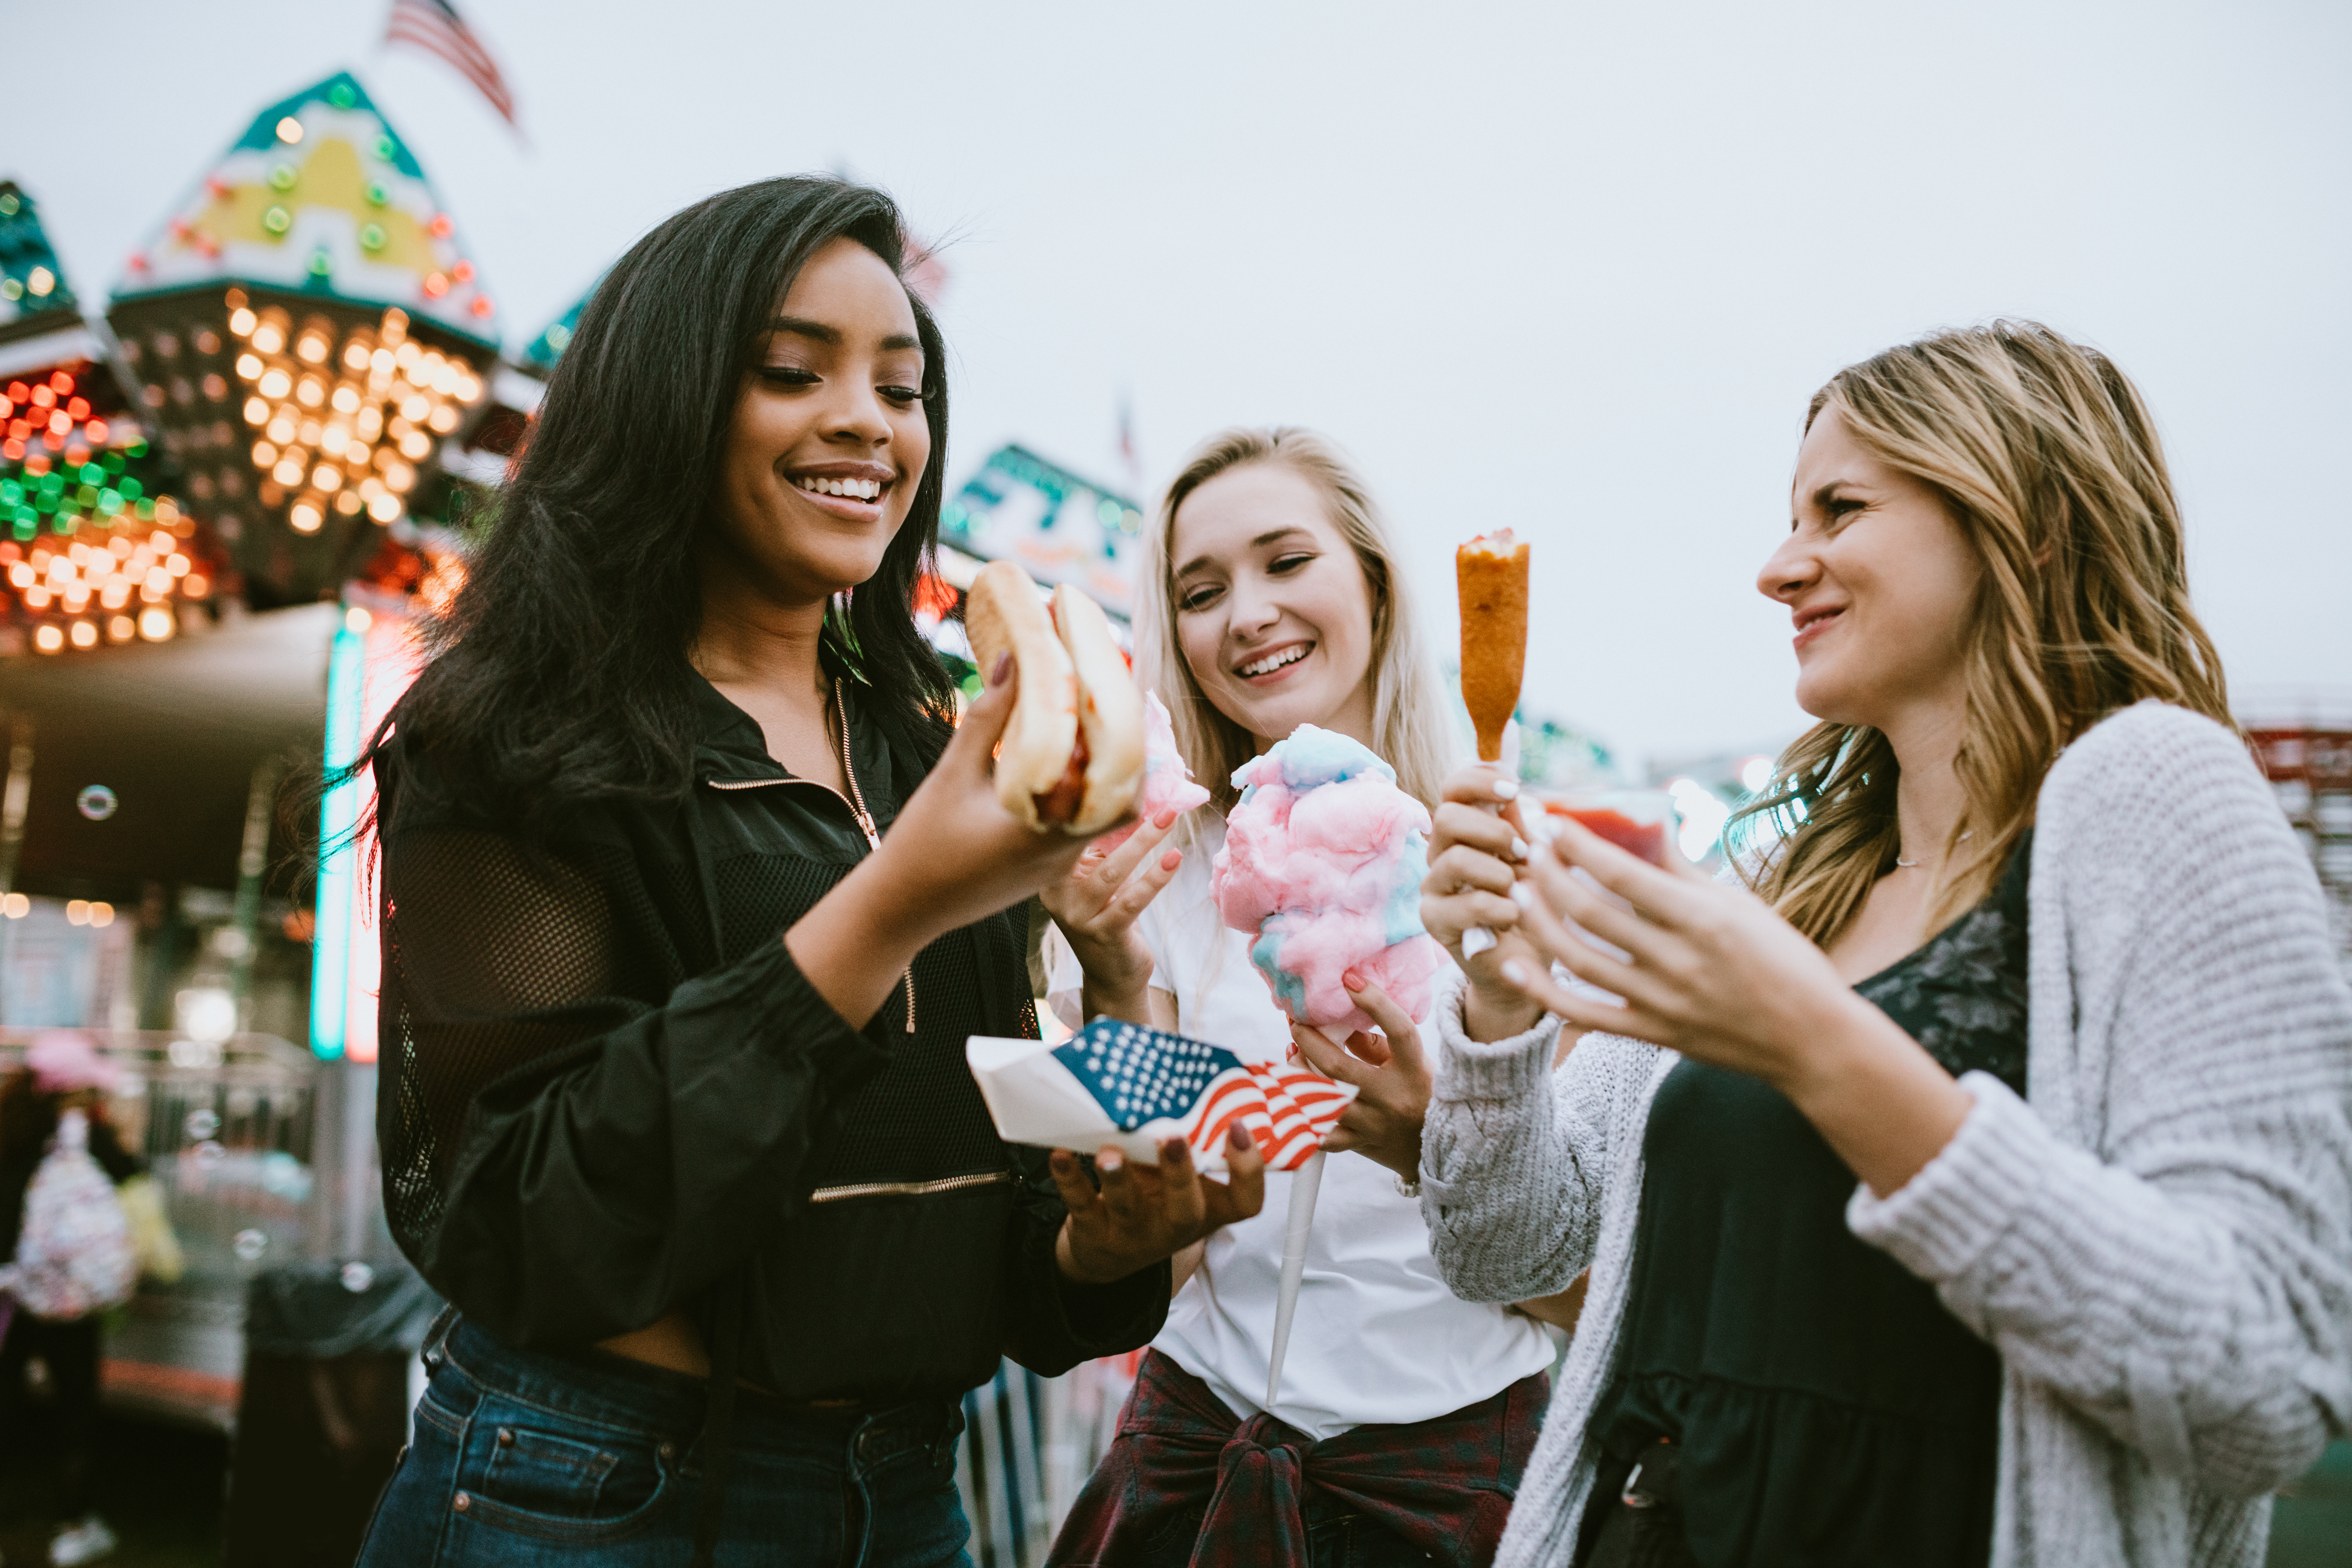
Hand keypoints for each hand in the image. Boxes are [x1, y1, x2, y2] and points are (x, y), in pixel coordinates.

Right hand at [866, 655, 1102, 940]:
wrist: (902, 907)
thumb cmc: (922, 842)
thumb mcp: (953, 774)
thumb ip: (988, 718)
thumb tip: (1013, 660)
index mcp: (1047, 834)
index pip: (1120, 794)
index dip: (1130, 752)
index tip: (1120, 709)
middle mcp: (1061, 857)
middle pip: (1119, 805)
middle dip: (1120, 760)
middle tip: (1107, 715)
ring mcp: (1055, 870)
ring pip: (1097, 819)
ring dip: (1097, 779)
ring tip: (1084, 733)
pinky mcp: (1043, 874)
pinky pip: (1076, 832)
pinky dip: (1076, 800)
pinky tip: (1057, 770)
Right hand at [1041, 808, 1185, 1022]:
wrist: (1111, 975)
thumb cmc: (1108, 916)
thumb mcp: (1099, 880)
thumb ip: (1103, 848)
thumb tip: (1131, 800)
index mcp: (1049, 874)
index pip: (1067, 831)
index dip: (1093, 805)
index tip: (1121, 779)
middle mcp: (1056, 895)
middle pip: (1086, 845)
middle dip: (1121, 816)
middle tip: (1151, 790)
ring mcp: (1078, 917)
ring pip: (1112, 871)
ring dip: (1144, 842)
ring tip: (1170, 818)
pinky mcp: (1104, 934)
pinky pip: (1132, 900)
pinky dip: (1156, 877)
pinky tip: (1175, 858)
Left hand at [1050, 1126, 1266, 1283]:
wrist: (1110, 1254)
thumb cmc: (1156, 1200)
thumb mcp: (1179, 1179)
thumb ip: (1185, 1142)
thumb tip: (1178, 1074)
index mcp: (1208, 1209)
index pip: (1245, 1201)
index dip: (1248, 1169)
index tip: (1239, 1126)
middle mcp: (1176, 1225)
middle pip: (1186, 1210)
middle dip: (1180, 1174)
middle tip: (1173, 1138)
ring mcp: (1134, 1234)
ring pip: (1128, 1208)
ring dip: (1119, 1178)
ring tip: (1110, 1152)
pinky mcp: (1094, 1233)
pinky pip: (1081, 1206)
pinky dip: (1070, 1179)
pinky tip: (1060, 1156)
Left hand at [1288, 979, 1429, 1179]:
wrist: (1434, 1148)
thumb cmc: (1421, 1093)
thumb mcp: (1410, 1063)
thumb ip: (1374, 1042)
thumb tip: (1335, 1018)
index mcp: (1414, 1071)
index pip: (1399, 1031)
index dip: (1375, 1002)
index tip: (1349, 979)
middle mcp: (1393, 1099)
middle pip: (1339, 1067)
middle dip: (1309, 1040)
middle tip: (1295, 1022)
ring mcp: (1373, 1125)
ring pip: (1321, 1099)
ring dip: (1297, 1074)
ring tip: (1291, 1054)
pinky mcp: (1357, 1144)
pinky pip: (1318, 1132)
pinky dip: (1299, 1113)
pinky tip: (1290, 1094)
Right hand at [1422, 763, 1544, 1040]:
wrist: (1528, 963)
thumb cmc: (1534, 904)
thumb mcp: (1537, 860)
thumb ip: (1523, 825)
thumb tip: (1514, 786)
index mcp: (1464, 831)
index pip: (1453, 787)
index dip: (1480, 780)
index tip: (1514, 789)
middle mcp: (1441, 853)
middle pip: (1445, 816)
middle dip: (1493, 830)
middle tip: (1522, 852)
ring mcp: (1433, 887)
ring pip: (1454, 859)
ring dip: (1498, 872)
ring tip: (1518, 890)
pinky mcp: (1435, 921)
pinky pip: (1466, 904)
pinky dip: (1501, 909)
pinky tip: (1514, 917)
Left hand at [1498, 816, 1971, 1195]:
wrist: (1814, 1041)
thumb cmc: (1786, 962)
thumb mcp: (1742, 906)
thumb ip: (1685, 871)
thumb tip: (1645, 825)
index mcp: (1704, 920)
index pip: (1624, 874)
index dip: (1578, 845)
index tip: (1550, 820)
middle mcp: (1679, 962)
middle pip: (1591, 913)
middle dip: (1549, 874)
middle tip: (1526, 847)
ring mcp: (1663, 1003)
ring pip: (1579, 959)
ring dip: (1540, 922)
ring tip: (1517, 889)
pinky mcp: (1654, 1035)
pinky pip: (1585, 1015)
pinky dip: (1545, 992)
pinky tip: (1516, 964)